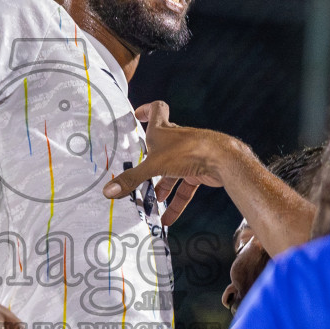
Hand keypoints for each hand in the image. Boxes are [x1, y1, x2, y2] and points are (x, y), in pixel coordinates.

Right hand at [101, 101, 238, 225]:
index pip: (156, 110)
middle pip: (159, 147)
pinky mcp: (198, 170)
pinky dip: (176, 202)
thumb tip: (107, 192)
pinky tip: (168, 218)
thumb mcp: (153, 166)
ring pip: (171, 172)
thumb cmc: (187, 152)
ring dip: (161, 187)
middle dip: (148, 162)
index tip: (137, 115)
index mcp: (163, 131)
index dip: (146, 110)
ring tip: (151, 202)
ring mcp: (188, 155)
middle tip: (136, 174)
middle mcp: (176, 140)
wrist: (223, 160)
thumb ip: (131, 179)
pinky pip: (184, 188)